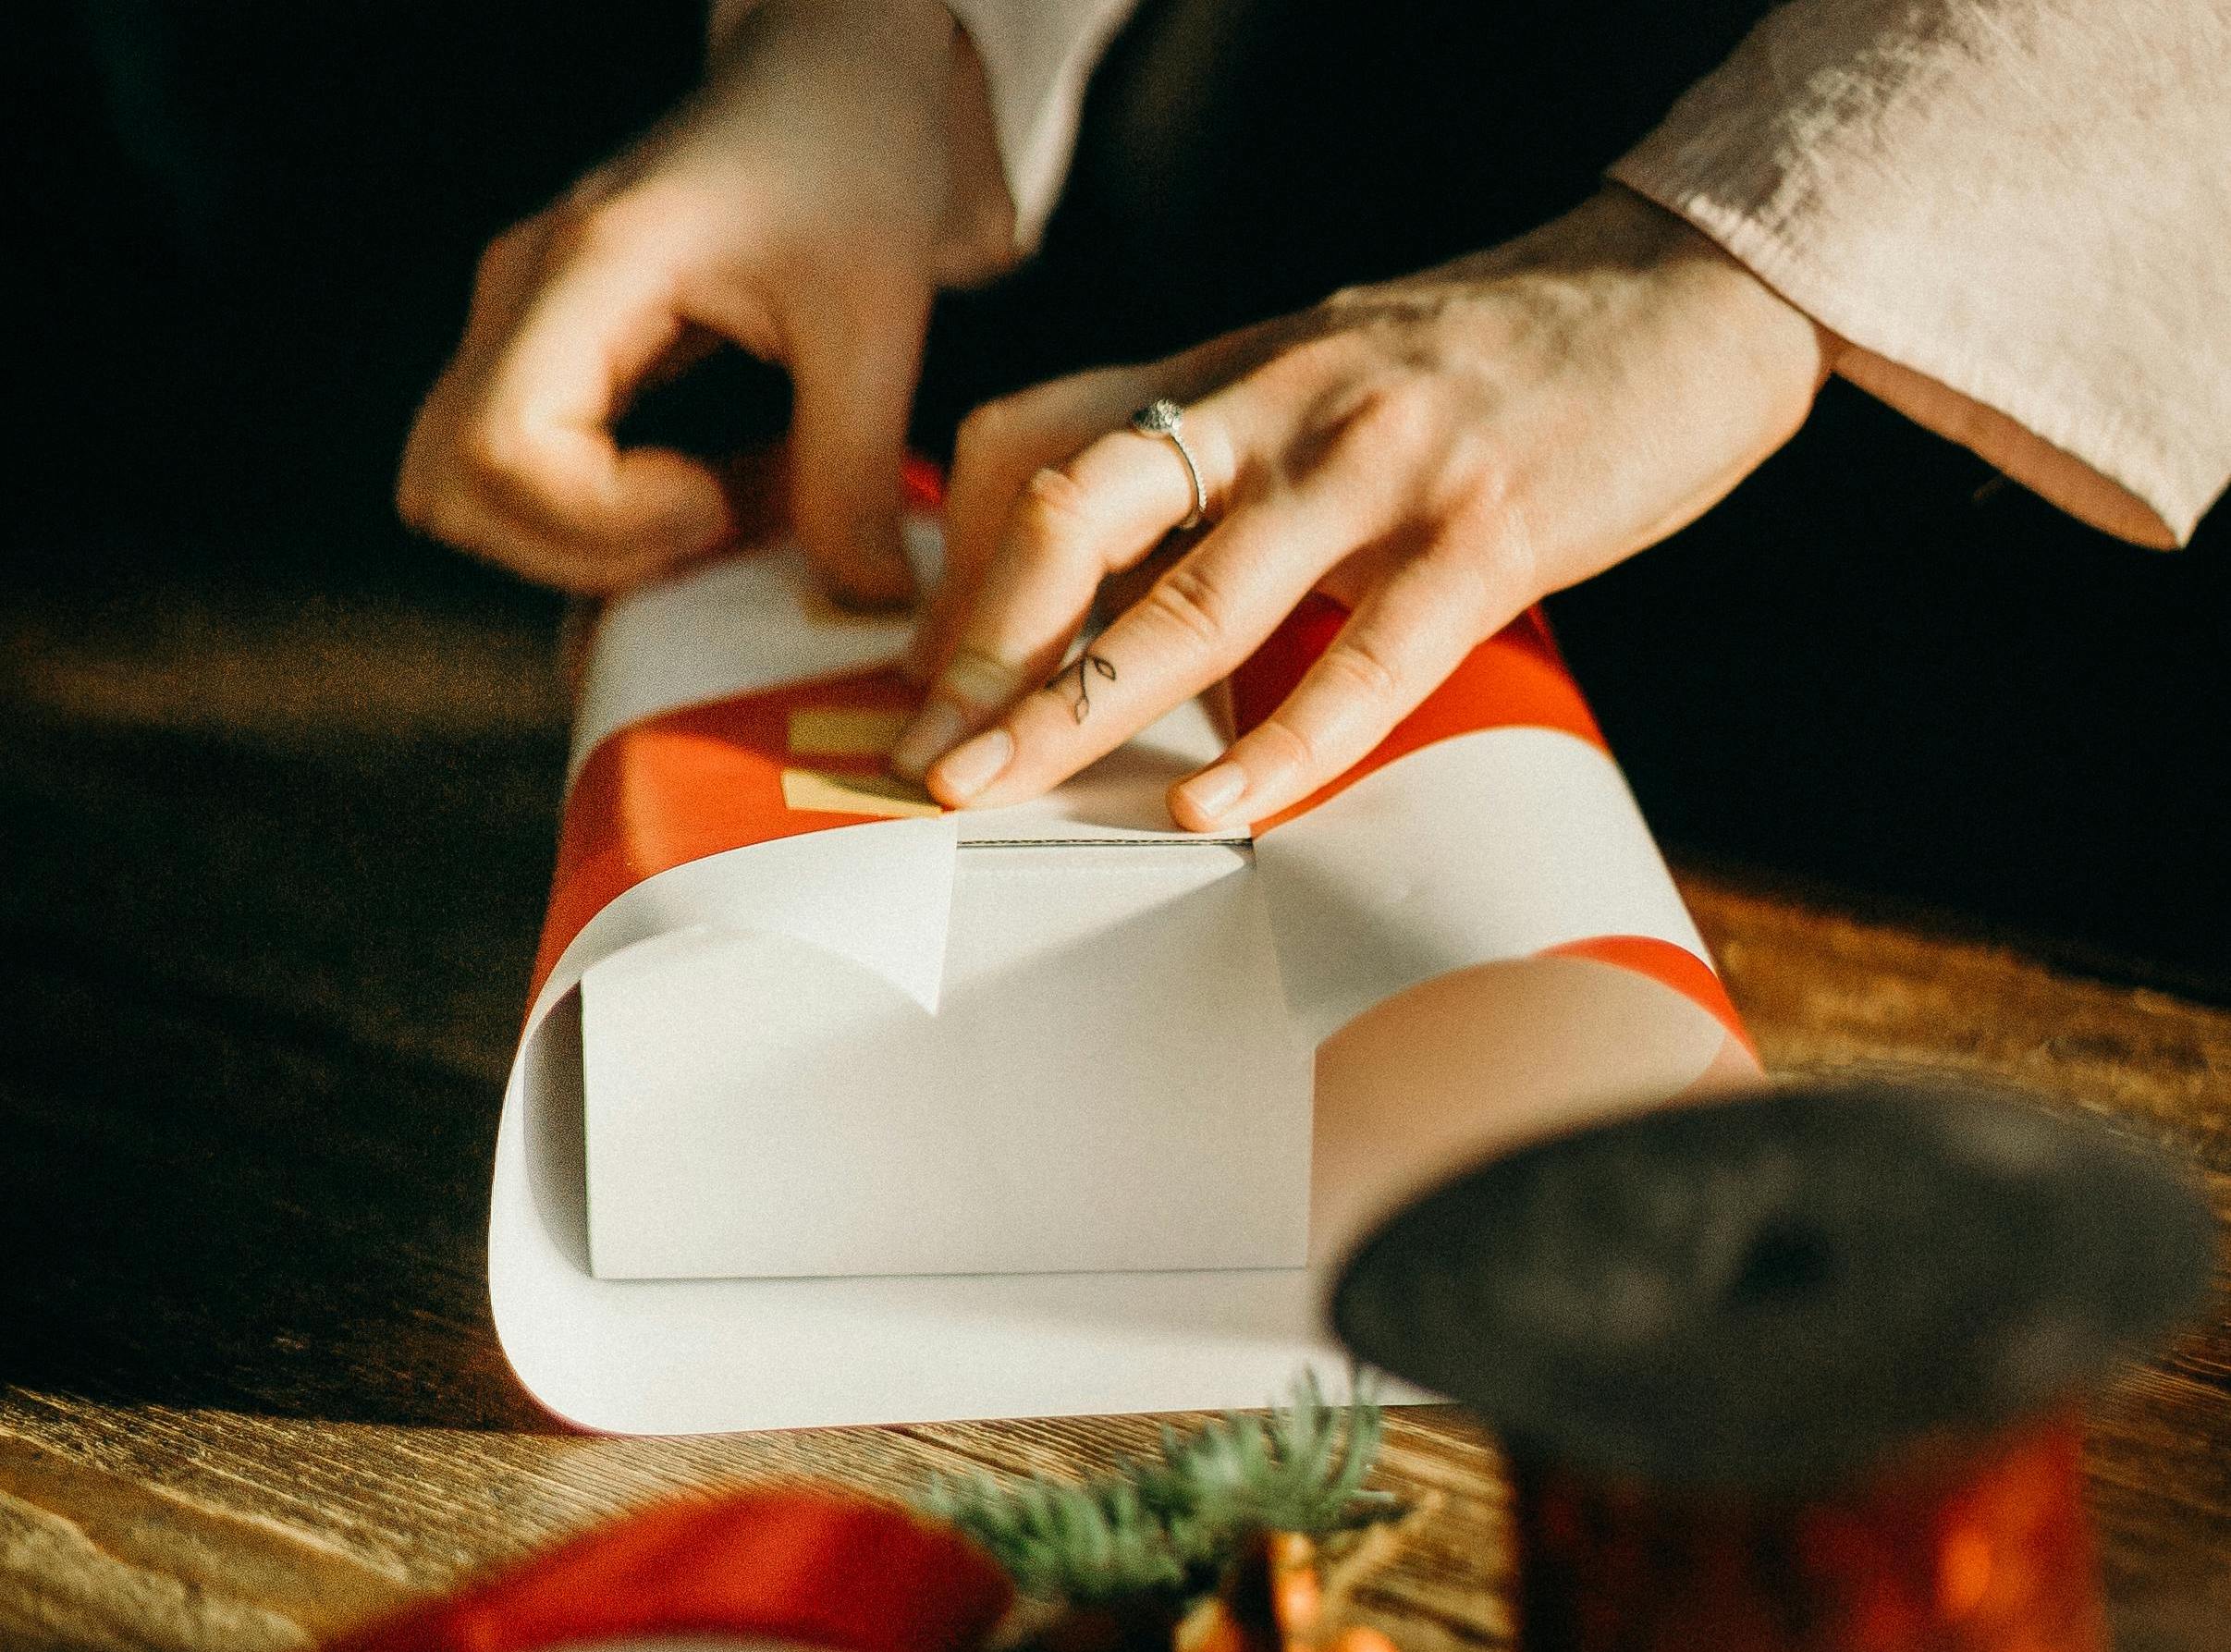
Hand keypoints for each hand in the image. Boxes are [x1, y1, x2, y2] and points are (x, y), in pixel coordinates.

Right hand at [396, 0, 1012, 602]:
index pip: (498, 450)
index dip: (599, 523)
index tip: (720, 506)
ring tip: (726, 509)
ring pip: (467, 493)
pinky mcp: (549, 353)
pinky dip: (605, 522)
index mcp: (589, 268)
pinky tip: (718, 495)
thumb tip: (864, 601)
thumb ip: (855, 470)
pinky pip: (522, 474)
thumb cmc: (852, 159)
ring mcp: (520, 324)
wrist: (836, 81)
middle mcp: (521, 296)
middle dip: (584, 556)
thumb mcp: (878, 320)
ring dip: (589, 547)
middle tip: (722, 529)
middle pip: (451, 490)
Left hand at [892, 186, 1833, 827]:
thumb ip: (1219, 464)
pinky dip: (1282, 743)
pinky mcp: (1490, 530)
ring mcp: (1380, 464)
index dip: (962, 573)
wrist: (1685, 290)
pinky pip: (1365, 657)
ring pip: (1192, 596)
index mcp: (1229, 371)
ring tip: (996, 793)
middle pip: (1075, 514)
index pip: (1035, 453)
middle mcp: (1278, 403)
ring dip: (1077, 706)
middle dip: (982, 647)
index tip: (928, 680)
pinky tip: (1214, 802)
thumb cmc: (1494, 362)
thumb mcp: (1321, 376)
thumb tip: (1115, 594)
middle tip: (925, 758)